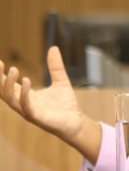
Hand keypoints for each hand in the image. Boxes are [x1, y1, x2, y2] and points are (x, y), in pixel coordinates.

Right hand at [0, 46, 101, 163]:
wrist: (78, 123)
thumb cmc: (66, 106)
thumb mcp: (61, 81)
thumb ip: (55, 66)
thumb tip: (53, 47)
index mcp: (26, 97)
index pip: (8, 85)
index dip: (1, 75)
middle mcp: (24, 105)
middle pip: (4, 92)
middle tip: (0, 63)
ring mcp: (29, 112)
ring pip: (11, 99)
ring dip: (9, 85)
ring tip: (13, 70)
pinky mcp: (38, 118)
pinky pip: (26, 107)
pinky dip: (24, 94)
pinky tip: (26, 81)